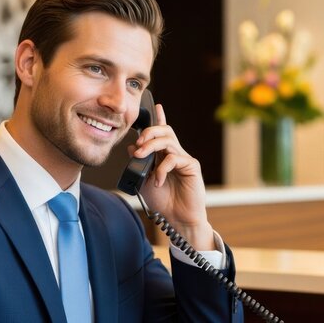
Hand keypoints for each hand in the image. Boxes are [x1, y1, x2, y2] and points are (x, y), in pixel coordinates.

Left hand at [131, 104, 214, 250]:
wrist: (177, 218)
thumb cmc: (162, 201)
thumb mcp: (143, 181)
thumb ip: (138, 164)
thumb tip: (131, 148)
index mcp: (163, 155)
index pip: (161, 133)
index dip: (159, 118)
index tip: (156, 105)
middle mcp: (174, 154)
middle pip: (164, 131)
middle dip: (149, 132)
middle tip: (138, 143)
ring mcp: (184, 159)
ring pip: (168, 140)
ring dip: (151, 145)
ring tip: (141, 156)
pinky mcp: (191, 166)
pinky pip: (173, 158)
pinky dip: (161, 168)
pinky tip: (157, 180)